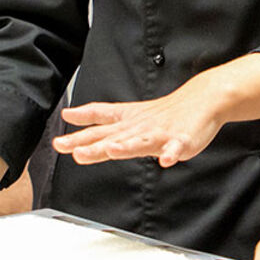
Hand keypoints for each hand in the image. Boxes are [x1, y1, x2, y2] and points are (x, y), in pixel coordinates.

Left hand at [52, 80, 228, 167]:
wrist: (201, 100)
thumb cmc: (162, 112)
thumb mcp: (126, 113)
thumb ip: (97, 116)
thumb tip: (68, 114)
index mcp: (126, 122)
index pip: (98, 126)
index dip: (78, 134)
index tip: (59, 143)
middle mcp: (139, 127)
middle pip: (113, 137)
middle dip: (94, 146)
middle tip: (74, 151)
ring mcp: (160, 133)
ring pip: (141, 141)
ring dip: (127, 146)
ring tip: (112, 150)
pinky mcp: (181, 140)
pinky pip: (176, 148)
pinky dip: (172, 153)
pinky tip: (166, 160)